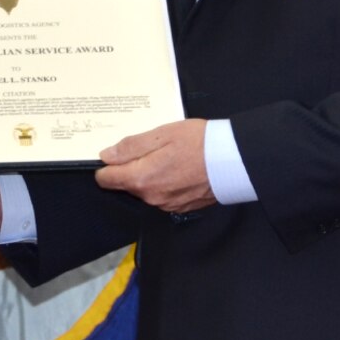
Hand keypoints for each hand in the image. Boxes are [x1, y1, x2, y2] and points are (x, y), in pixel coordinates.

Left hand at [95, 119, 214, 213]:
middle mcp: (151, 197)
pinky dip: (164, 181)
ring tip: (166, 154)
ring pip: (144, 189)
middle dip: (130, 167)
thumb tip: (106, 156)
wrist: (233, 160)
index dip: (106, 165)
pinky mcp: (180, 205)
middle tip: (148, 146)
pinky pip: (162, 194)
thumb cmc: (197, 142)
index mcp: (142, 179)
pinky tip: (177, 166)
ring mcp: (166, 204)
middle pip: (126, 184)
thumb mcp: (161, 134)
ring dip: (149, 174)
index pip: (106, 179)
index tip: (115, 153)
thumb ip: (131, 147)